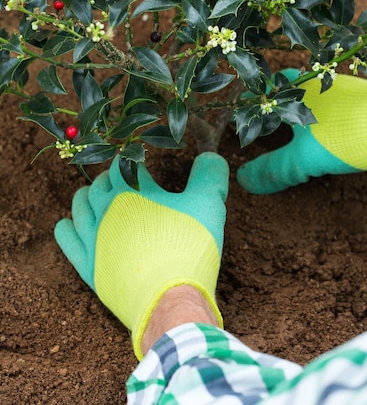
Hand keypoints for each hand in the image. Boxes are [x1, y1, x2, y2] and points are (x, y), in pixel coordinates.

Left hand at [54, 152, 228, 358]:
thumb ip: (209, 175)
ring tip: (97, 196)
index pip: (125, 163)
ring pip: (79, 206)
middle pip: (100, 183)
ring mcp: (92, 238)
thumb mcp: (208, 204)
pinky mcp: (88, 265)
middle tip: (124, 179)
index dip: (134, 159)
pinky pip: (67, 240)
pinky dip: (66, 228)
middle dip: (112, 178)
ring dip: (88, 196)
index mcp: (130, 189)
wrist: (169, 299)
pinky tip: (69, 224)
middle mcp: (105, 209)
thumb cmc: (189, 246)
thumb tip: (211, 155)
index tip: (141, 161)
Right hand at [237, 68, 366, 193]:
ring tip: (287, 138)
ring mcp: (338, 89)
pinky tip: (322, 137)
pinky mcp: (358, 99)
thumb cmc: (352, 134)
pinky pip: (327, 107)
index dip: (247, 106)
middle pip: (284, 92)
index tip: (237, 124)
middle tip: (260, 131)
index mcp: (296, 90)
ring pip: (307, 99)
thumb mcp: (306, 158)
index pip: (261, 91)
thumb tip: (242, 181)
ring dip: (295, 115)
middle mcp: (314, 83)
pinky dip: (317, 120)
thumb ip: (274, 169)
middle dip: (271, 110)